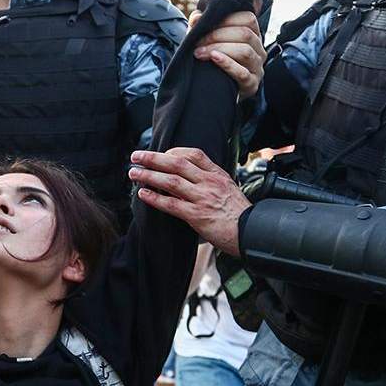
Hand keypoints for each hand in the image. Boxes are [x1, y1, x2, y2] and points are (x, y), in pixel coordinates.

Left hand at [129, 148, 251, 256]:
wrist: (252, 233)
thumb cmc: (240, 215)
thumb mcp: (229, 189)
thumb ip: (211, 181)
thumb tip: (190, 178)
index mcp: (218, 175)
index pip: (194, 154)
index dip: (173, 151)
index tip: (161, 153)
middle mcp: (209, 183)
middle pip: (176, 163)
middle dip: (153, 158)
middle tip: (136, 156)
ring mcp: (202, 198)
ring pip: (171, 181)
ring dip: (148, 175)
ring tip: (133, 173)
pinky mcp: (197, 215)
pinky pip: (171, 204)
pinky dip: (155, 198)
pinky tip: (143, 194)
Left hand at [187, 9, 265, 98]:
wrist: (213, 91)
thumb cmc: (212, 62)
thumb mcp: (208, 41)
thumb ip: (202, 27)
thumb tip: (197, 17)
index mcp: (252, 36)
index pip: (248, 19)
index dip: (226, 19)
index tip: (204, 24)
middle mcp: (259, 50)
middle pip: (245, 34)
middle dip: (217, 35)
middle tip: (197, 42)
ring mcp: (257, 68)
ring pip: (245, 51)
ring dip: (220, 49)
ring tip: (200, 53)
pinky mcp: (252, 84)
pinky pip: (243, 73)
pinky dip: (228, 64)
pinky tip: (214, 59)